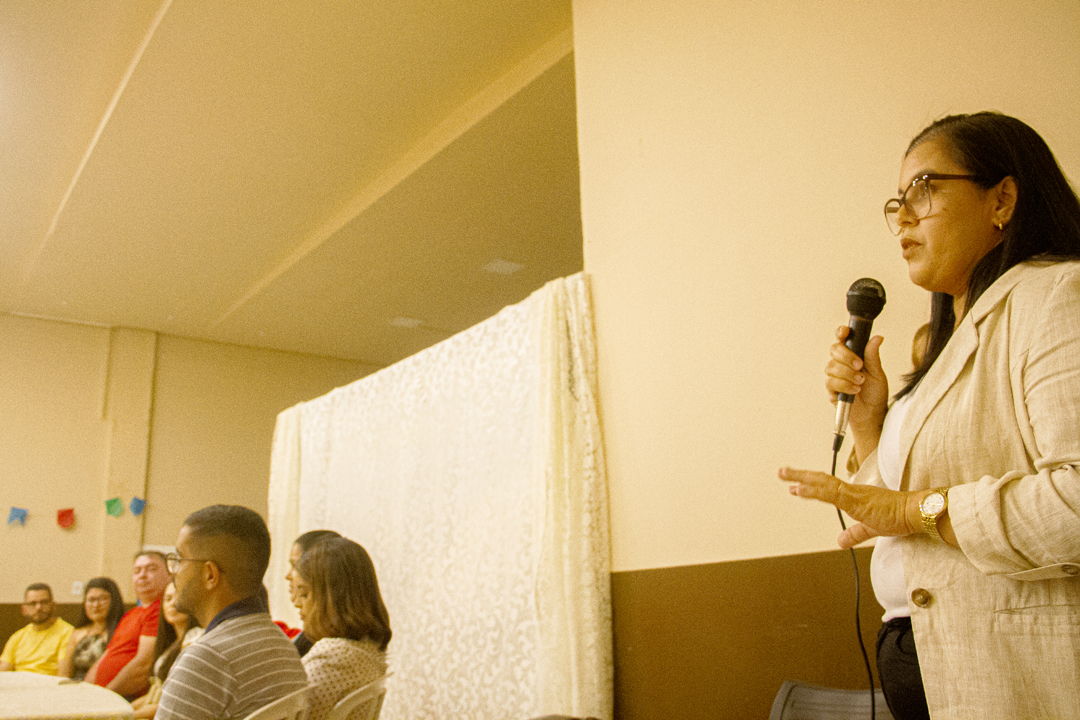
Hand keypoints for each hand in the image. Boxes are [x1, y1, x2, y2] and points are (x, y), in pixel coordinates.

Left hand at [779, 466, 920, 547]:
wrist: (914, 512)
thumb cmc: (897, 517)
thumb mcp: (871, 529)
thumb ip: (854, 534)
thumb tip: (840, 541)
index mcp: (854, 495)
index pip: (828, 487)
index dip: (811, 485)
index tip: (795, 485)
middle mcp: (851, 491)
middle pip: (821, 480)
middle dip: (800, 475)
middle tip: (782, 472)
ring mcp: (853, 493)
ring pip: (822, 483)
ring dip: (802, 479)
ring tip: (785, 475)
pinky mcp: (856, 500)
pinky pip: (831, 493)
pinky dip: (814, 490)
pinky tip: (800, 489)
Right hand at [827, 326, 887, 452]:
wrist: (872, 414)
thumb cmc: (875, 393)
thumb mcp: (878, 373)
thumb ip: (873, 356)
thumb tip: (877, 338)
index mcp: (853, 355)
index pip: (843, 339)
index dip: (841, 333)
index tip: (845, 332)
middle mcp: (841, 363)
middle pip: (834, 349)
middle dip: (846, 356)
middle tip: (860, 365)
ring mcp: (835, 376)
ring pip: (832, 366)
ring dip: (847, 374)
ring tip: (861, 382)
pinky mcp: (831, 389)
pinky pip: (831, 382)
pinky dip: (844, 385)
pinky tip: (854, 390)